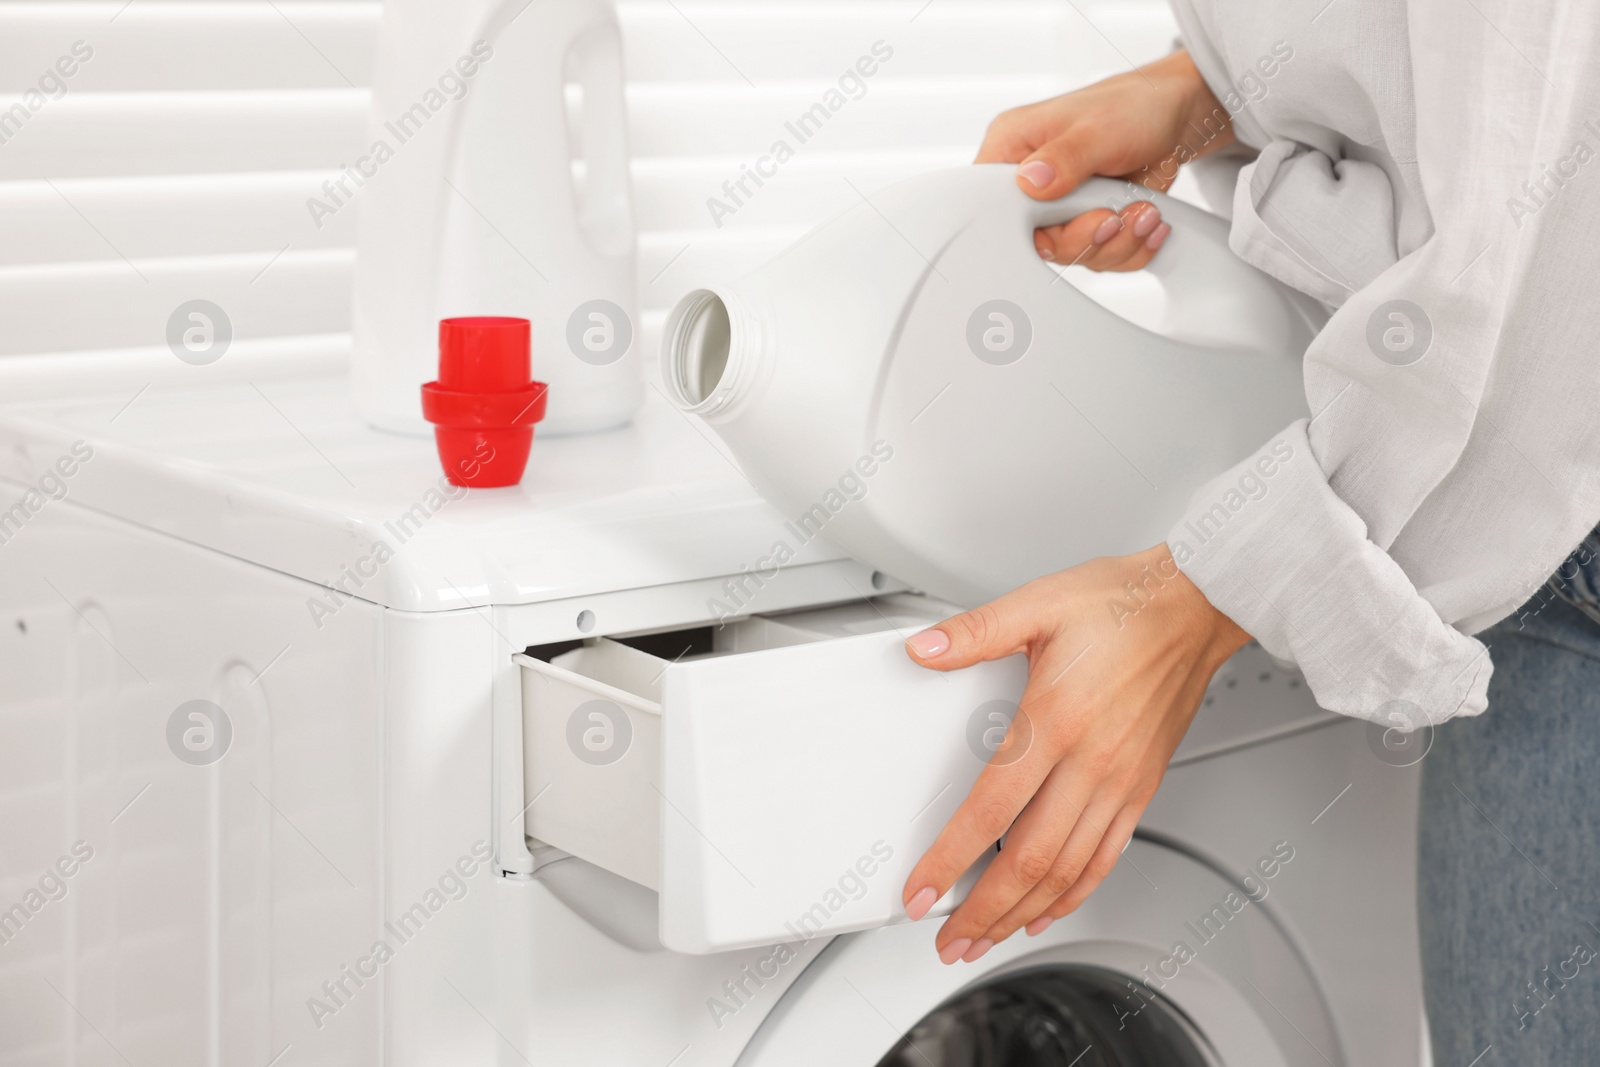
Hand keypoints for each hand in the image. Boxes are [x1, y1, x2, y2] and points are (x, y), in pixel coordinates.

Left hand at [899, 544, 1247, 963]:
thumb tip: (925, 650)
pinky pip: (1107, 856)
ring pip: (1069, 870)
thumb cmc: (1125, 604)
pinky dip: (1075, 892)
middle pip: (1030, 860)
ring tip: (988, 936)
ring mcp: (1120, 781)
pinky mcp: (1141, 786)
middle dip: (984, 911)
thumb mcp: (1039, 603)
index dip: (951, 859)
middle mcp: (1091, 762)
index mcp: (1056, 721)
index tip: (922, 889)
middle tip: (948, 938)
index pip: (991, 810)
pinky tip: (1050, 906)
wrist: (1196, 605)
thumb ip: (976, 632)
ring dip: (1024, 912)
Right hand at [976, 49, 1233, 269]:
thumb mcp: (1095, 128)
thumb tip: (1029, 181)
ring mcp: (1059, 209)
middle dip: (1085, 237)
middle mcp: (1030, 185)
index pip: (993, 205)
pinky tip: (1147, 219)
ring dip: (1116, 242)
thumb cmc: (1132, 104)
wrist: (1175, 115)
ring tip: (1143, 211)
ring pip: (1073, 256)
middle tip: (1113, 216)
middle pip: (1037, 241)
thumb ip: (1062, 158)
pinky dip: (1131, 246)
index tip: (1065, 216)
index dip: (1024, 224)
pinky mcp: (1085, 225)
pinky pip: (1100, 258)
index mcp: (1011, 150)